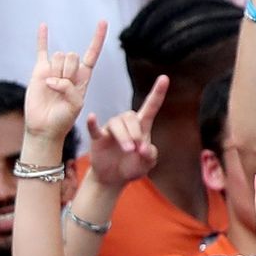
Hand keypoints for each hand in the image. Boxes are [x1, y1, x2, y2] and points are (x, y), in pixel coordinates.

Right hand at [23, 20, 105, 147]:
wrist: (44, 126)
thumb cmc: (63, 119)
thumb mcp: (75, 105)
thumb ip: (69, 88)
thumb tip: (52, 78)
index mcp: (83, 77)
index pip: (92, 54)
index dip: (97, 38)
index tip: (103, 22)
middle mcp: (70, 71)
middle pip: (72, 55)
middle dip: (68, 70)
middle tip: (63, 87)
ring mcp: (54, 69)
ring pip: (58, 56)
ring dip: (56, 71)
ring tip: (52, 87)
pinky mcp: (39, 70)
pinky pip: (41, 50)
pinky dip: (42, 37)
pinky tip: (44, 25)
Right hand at [83, 74, 166, 190]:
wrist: (114, 178)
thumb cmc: (133, 166)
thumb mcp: (147, 163)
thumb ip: (151, 155)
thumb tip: (144, 149)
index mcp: (142, 127)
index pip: (150, 106)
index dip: (157, 92)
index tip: (164, 77)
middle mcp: (126, 124)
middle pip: (130, 116)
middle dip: (135, 132)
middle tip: (137, 149)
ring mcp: (111, 130)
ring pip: (116, 123)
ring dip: (123, 136)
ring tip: (128, 150)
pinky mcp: (98, 138)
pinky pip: (94, 128)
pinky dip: (93, 123)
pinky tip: (92, 117)